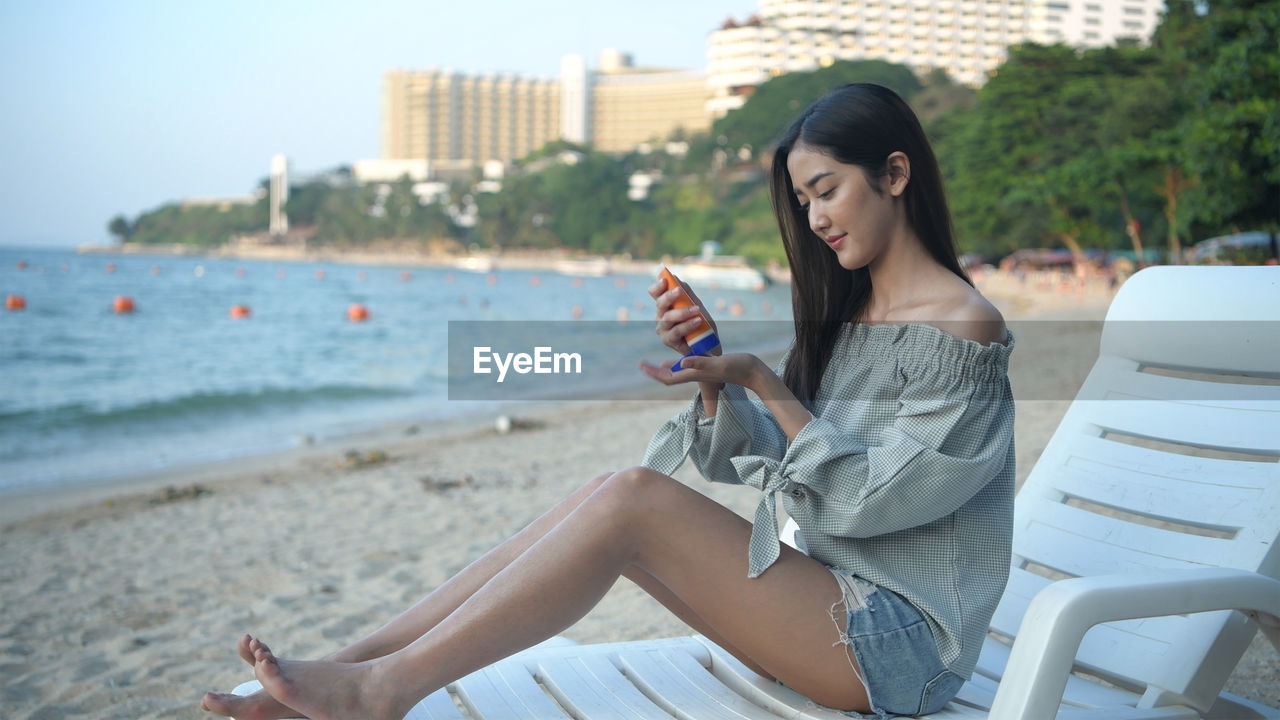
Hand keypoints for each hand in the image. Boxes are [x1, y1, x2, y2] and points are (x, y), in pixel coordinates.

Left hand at [639, 352, 762, 388]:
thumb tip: (681, 362)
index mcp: (694, 373)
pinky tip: (676, 358)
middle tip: (641, 365)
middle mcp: (695, 373)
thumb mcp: (717, 362)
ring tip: (653, 364)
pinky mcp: (708, 366)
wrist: (751, 371)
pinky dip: (679, 362)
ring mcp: (701, 371)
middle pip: (669, 377)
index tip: (641, 366)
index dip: (653, 373)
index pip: (668, 378)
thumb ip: (700, 362)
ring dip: (664, 369)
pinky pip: (688, 366)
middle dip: (654, 372)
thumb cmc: (736, 367)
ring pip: (677, 372)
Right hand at [647, 277, 719, 356]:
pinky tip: (698, 321)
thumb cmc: (701, 324)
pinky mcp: (668, 341)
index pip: (655, 293)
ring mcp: (663, 329)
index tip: (664, 280)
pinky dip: (687, 325)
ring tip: (697, 309)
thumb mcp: (696, 305)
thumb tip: (676, 278)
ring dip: (683, 312)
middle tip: (679, 290)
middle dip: (669, 296)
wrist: (708, 345)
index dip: (658, 286)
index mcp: (664, 306)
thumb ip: (687, 294)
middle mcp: (660, 317)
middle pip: (660, 304)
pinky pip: (676, 331)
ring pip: (668, 318)